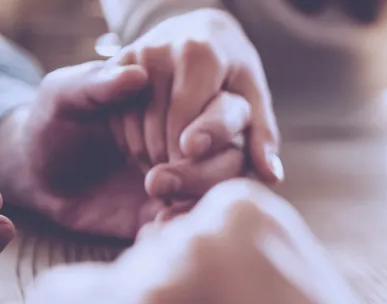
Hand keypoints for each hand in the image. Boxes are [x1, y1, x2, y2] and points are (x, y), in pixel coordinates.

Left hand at [0, 61, 248, 238]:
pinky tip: (155, 224)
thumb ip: (94, 84)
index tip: (188, 144)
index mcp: (177, 96)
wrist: (40, 178)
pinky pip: (203, 215)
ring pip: (229, 183)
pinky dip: (187, 220)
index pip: (222, 104)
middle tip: (158, 178)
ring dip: (201, 191)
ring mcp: (193, 173)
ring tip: (156, 197)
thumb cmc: (53, 126)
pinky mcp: (182, 207)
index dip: (213, 125)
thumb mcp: (62, 97)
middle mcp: (193, 133)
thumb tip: (137, 75)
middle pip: (237, 147)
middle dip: (210, 167)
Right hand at [113, 8, 281, 181]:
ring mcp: (135, 57)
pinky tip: (153, 155)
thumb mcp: (253, 94)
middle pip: (162, 129)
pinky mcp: (116, 65)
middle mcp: (162, 51)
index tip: (193, 176)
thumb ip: (263, 134)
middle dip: (176, 165)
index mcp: (200, 56)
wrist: (198, 31)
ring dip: (153, 160)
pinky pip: (119, 120)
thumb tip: (271, 176)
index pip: (188, 119)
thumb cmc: (233, 70)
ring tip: (173, 174)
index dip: (191, 153)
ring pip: (137, 129)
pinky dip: (133, 144)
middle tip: (186, 189)